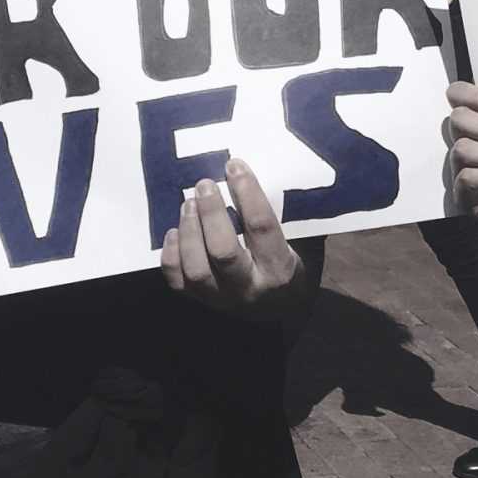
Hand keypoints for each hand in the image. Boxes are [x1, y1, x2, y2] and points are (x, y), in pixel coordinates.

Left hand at [159, 157, 305, 317]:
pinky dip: (171, 255)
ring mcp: (222, 298)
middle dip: (211, 213)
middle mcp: (250, 287)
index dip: (248, 193)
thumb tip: (283, 170)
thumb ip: (295, 216)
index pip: (262, 227)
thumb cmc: (292, 266)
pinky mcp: (201, 302)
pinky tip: (175, 230)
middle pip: (223, 251)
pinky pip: (178, 282)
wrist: (281, 311)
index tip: (235, 166)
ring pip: (196, 268)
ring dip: (189, 231)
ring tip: (188, 203)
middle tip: (204, 185)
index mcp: (280, 269)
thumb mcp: (306, 245)